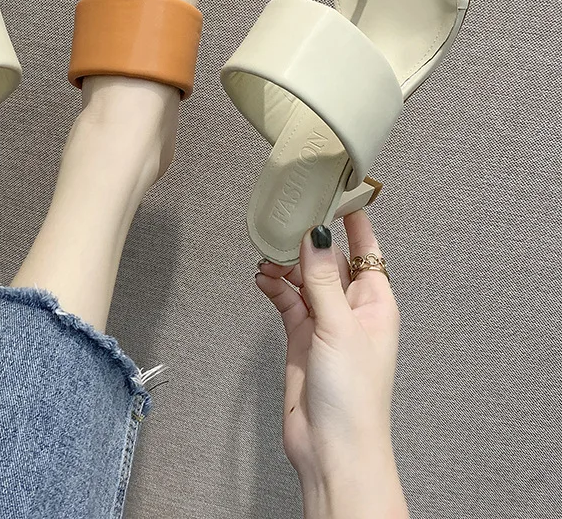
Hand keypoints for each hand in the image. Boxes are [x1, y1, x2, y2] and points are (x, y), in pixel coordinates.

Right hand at [255, 211, 407, 517]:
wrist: (332, 449)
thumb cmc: (353, 396)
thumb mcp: (338, 328)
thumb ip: (322, 280)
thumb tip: (315, 235)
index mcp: (376, 302)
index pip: (365, 248)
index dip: (352, 219)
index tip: (334, 189)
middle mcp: (351, 308)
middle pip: (329, 260)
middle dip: (308, 241)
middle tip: (283, 218)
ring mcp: (325, 322)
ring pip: (303, 278)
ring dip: (285, 265)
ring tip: (265, 253)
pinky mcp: (301, 337)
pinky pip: (286, 300)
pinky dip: (274, 287)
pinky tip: (261, 278)